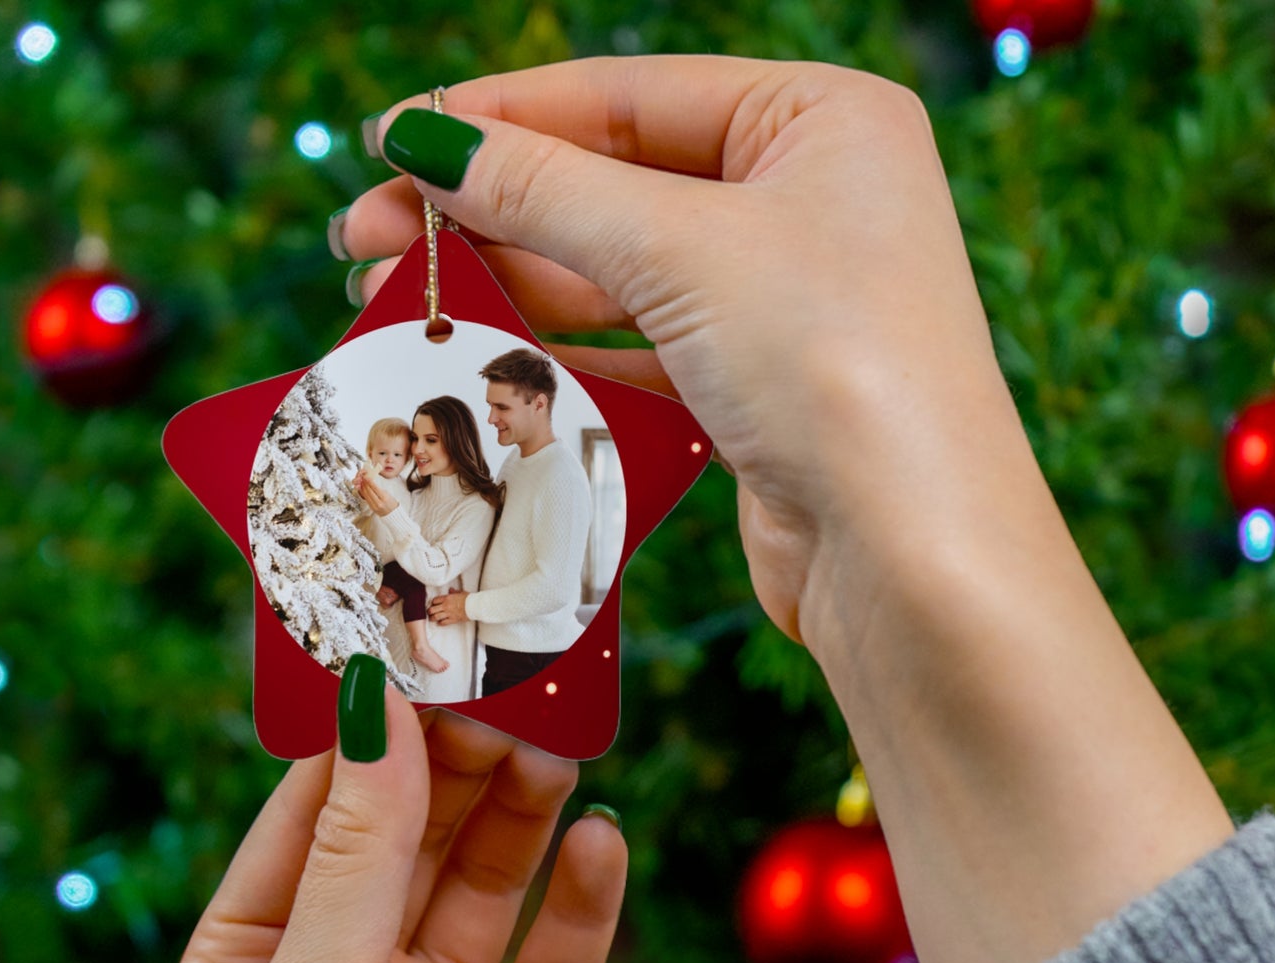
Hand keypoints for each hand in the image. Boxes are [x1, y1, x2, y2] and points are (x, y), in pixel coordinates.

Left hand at [170, 699, 625, 962]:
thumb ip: (356, 852)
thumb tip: (373, 706)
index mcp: (256, 958)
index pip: (314, 809)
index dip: (368, 732)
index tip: (424, 652)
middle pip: (412, 836)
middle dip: (459, 765)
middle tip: (516, 691)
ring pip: (487, 885)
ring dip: (522, 818)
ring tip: (561, 751)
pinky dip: (582, 904)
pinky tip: (604, 845)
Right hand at [337, 58, 1032, 645]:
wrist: (908, 553)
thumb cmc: (833, 366)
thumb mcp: (681, 248)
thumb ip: (547, 189)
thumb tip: (427, 141)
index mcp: (820, 119)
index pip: (628, 95)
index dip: (501, 117)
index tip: (392, 140)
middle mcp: (810, 199)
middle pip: (615, 183)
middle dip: (490, 207)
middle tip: (366, 233)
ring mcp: (786, 299)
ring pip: (621, 271)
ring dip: (514, 281)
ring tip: (402, 291)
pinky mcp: (761, 387)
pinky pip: (642, 346)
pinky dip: (565, 348)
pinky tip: (486, 348)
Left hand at [356, 470, 397, 515]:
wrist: (393, 513)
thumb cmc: (392, 503)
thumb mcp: (388, 494)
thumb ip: (380, 489)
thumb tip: (371, 483)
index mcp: (384, 498)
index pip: (375, 488)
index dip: (370, 482)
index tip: (367, 477)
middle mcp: (379, 503)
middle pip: (369, 491)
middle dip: (365, 484)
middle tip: (363, 478)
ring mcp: (374, 506)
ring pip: (366, 495)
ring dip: (363, 488)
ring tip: (362, 482)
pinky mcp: (371, 508)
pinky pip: (366, 499)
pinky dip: (363, 493)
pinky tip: (362, 489)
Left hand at [427, 589, 468, 624]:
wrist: (475, 606)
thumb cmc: (469, 599)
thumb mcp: (460, 592)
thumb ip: (454, 592)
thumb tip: (451, 590)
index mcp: (447, 598)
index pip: (434, 600)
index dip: (433, 603)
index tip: (433, 604)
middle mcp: (446, 606)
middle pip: (432, 609)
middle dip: (429, 611)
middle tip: (429, 612)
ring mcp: (449, 613)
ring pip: (435, 617)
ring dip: (432, 618)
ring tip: (432, 619)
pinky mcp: (453, 619)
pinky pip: (443, 622)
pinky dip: (440, 623)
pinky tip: (440, 622)